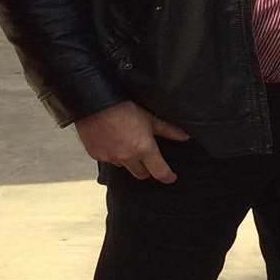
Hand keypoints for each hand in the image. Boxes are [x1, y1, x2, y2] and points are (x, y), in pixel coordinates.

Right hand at [73, 101, 189, 182]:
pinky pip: (108, 160)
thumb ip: (168, 130)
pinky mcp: (97, 155)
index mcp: (143, 149)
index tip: (171, 177)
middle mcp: (128, 157)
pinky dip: (112, 154)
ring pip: (124, 166)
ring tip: (127, 143)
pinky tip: (112, 141)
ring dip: (128, 160)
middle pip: (142, 174)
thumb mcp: (149, 117)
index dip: (168, 177)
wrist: (94, 102)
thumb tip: (185, 137)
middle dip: (146, 168)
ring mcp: (111, 158)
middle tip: (148, 157)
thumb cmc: (123, 106)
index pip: (160, 172)